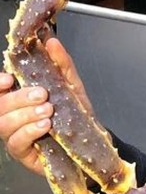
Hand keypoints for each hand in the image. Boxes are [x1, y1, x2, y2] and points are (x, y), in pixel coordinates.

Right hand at [0, 38, 93, 175]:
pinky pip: (15, 143)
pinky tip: (45, 126)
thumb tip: (52, 41)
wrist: (89, 140)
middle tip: (42, 95)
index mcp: (17, 96)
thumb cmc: (74, 112)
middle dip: (18, 98)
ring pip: (3, 123)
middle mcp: (10, 115)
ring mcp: (13, 134)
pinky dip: (29, 131)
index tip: (9, 78)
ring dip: (24, 115)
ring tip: (47, 111)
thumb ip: (61, 64)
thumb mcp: (70, 85)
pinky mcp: (22, 152)